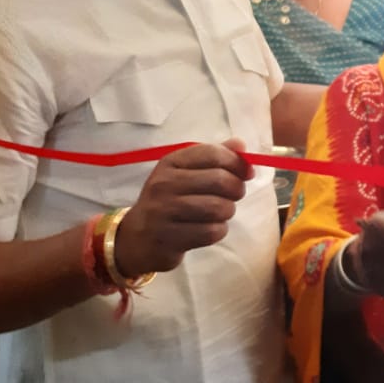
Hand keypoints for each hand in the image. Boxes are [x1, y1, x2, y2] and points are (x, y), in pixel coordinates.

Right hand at [115, 138, 254, 277]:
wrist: (137, 237)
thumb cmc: (169, 200)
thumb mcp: (185, 173)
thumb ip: (214, 157)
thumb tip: (241, 144)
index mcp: (170, 163)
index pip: (213, 154)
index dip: (237, 163)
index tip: (246, 173)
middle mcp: (164, 184)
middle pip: (220, 181)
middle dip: (236, 189)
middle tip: (234, 195)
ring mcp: (164, 212)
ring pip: (219, 208)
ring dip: (228, 211)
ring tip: (220, 212)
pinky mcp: (169, 238)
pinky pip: (211, 232)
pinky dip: (219, 230)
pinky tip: (210, 228)